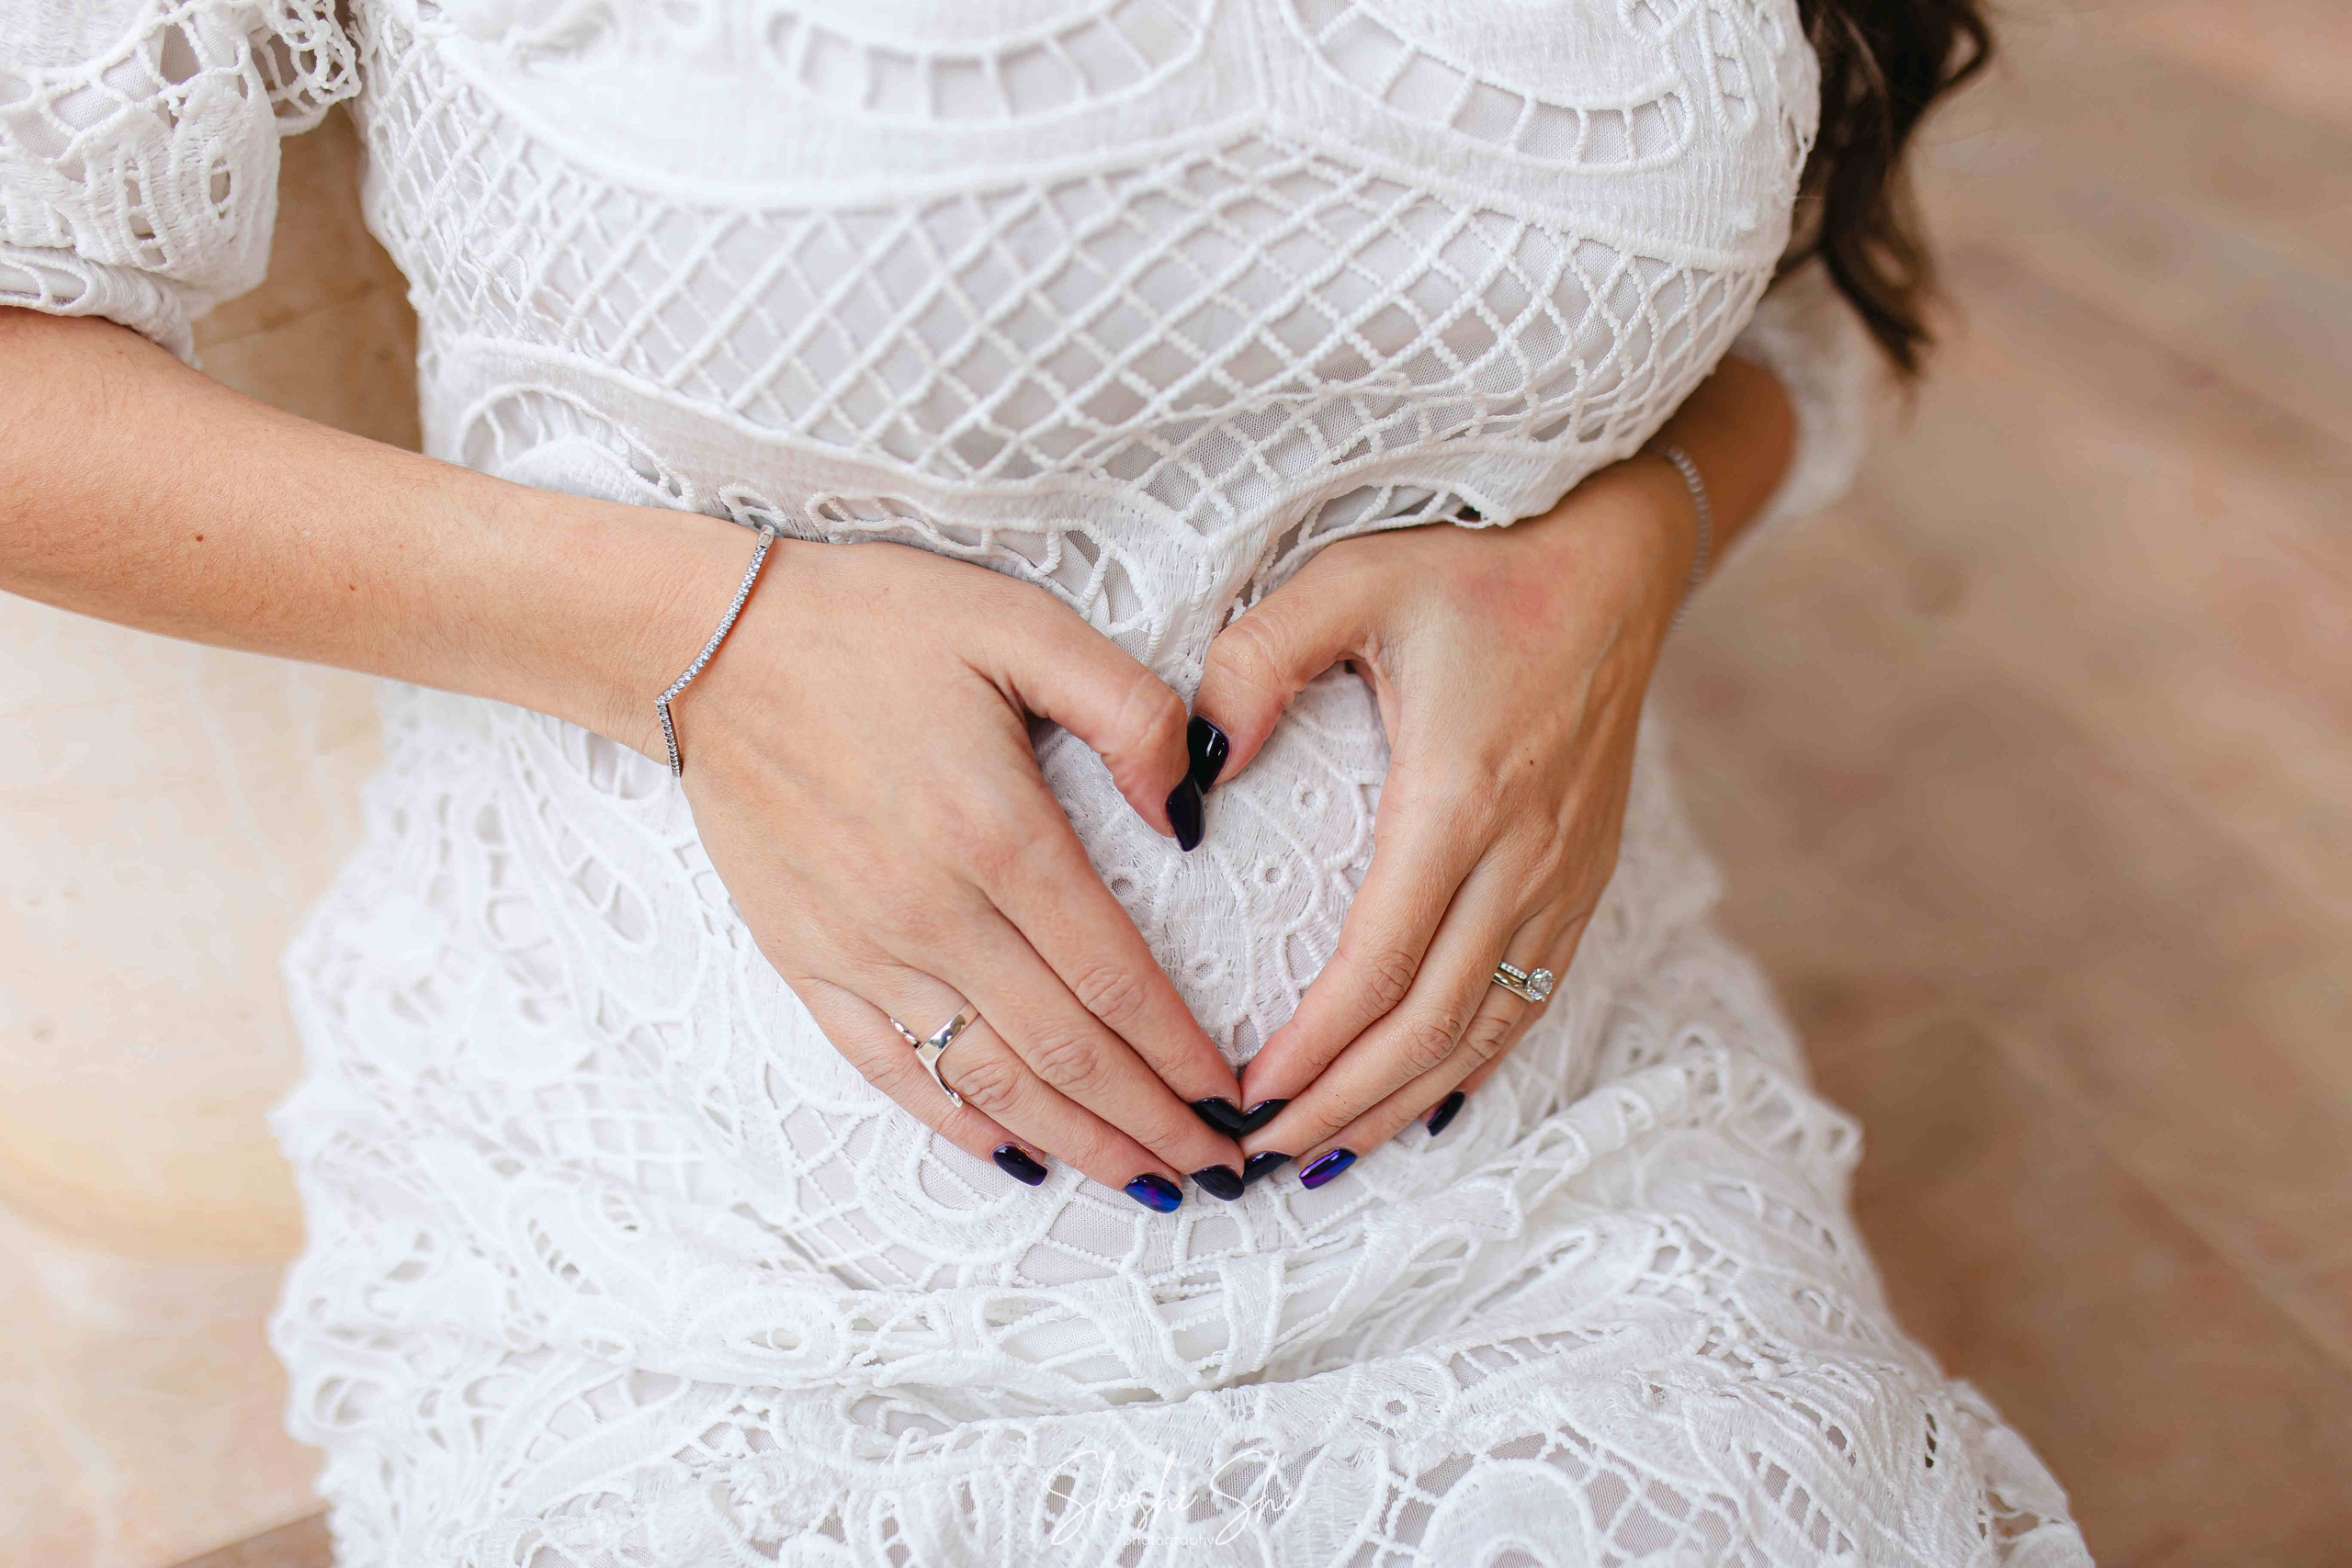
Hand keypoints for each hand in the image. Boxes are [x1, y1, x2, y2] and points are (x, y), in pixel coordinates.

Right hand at [659, 536, 1247, 1208]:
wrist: (709, 643)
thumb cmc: (874, 622)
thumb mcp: (1023, 625)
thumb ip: (1130, 712)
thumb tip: (1192, 817)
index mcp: (999, 834)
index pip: (1117, 978)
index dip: (1186, 1052)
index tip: (1240, 1099)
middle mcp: (933, 913)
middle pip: (1067, 1052)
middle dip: (1156, 1121)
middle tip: (1223, 1172)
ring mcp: (864, 949)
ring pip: (991, 1080)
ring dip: (1080, 1142)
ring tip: (1147, 1184)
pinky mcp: (809, 962)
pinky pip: (893, 1069)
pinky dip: (960, 1125)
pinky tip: (1018, 1158)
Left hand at [1192, 457, 1701, 1183]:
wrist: (1616, 563)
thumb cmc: (1474, 567)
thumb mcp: (1350, 581)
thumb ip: (1256, 660)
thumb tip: (1197, 771)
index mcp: (1459, 797)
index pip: (1379, 964)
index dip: (1313, 1048)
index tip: (1244, 1096)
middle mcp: (1525, 856)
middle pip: (1430, 1024)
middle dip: (1343, 1102)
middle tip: (1262, 1155)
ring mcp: (1567, 875)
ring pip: (1486, 1029)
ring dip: (1401, 1100)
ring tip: (1326, 1153)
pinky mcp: (1585, 877)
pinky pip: (1530, 1000)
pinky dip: (1470, 1065)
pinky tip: (1421, 1103)